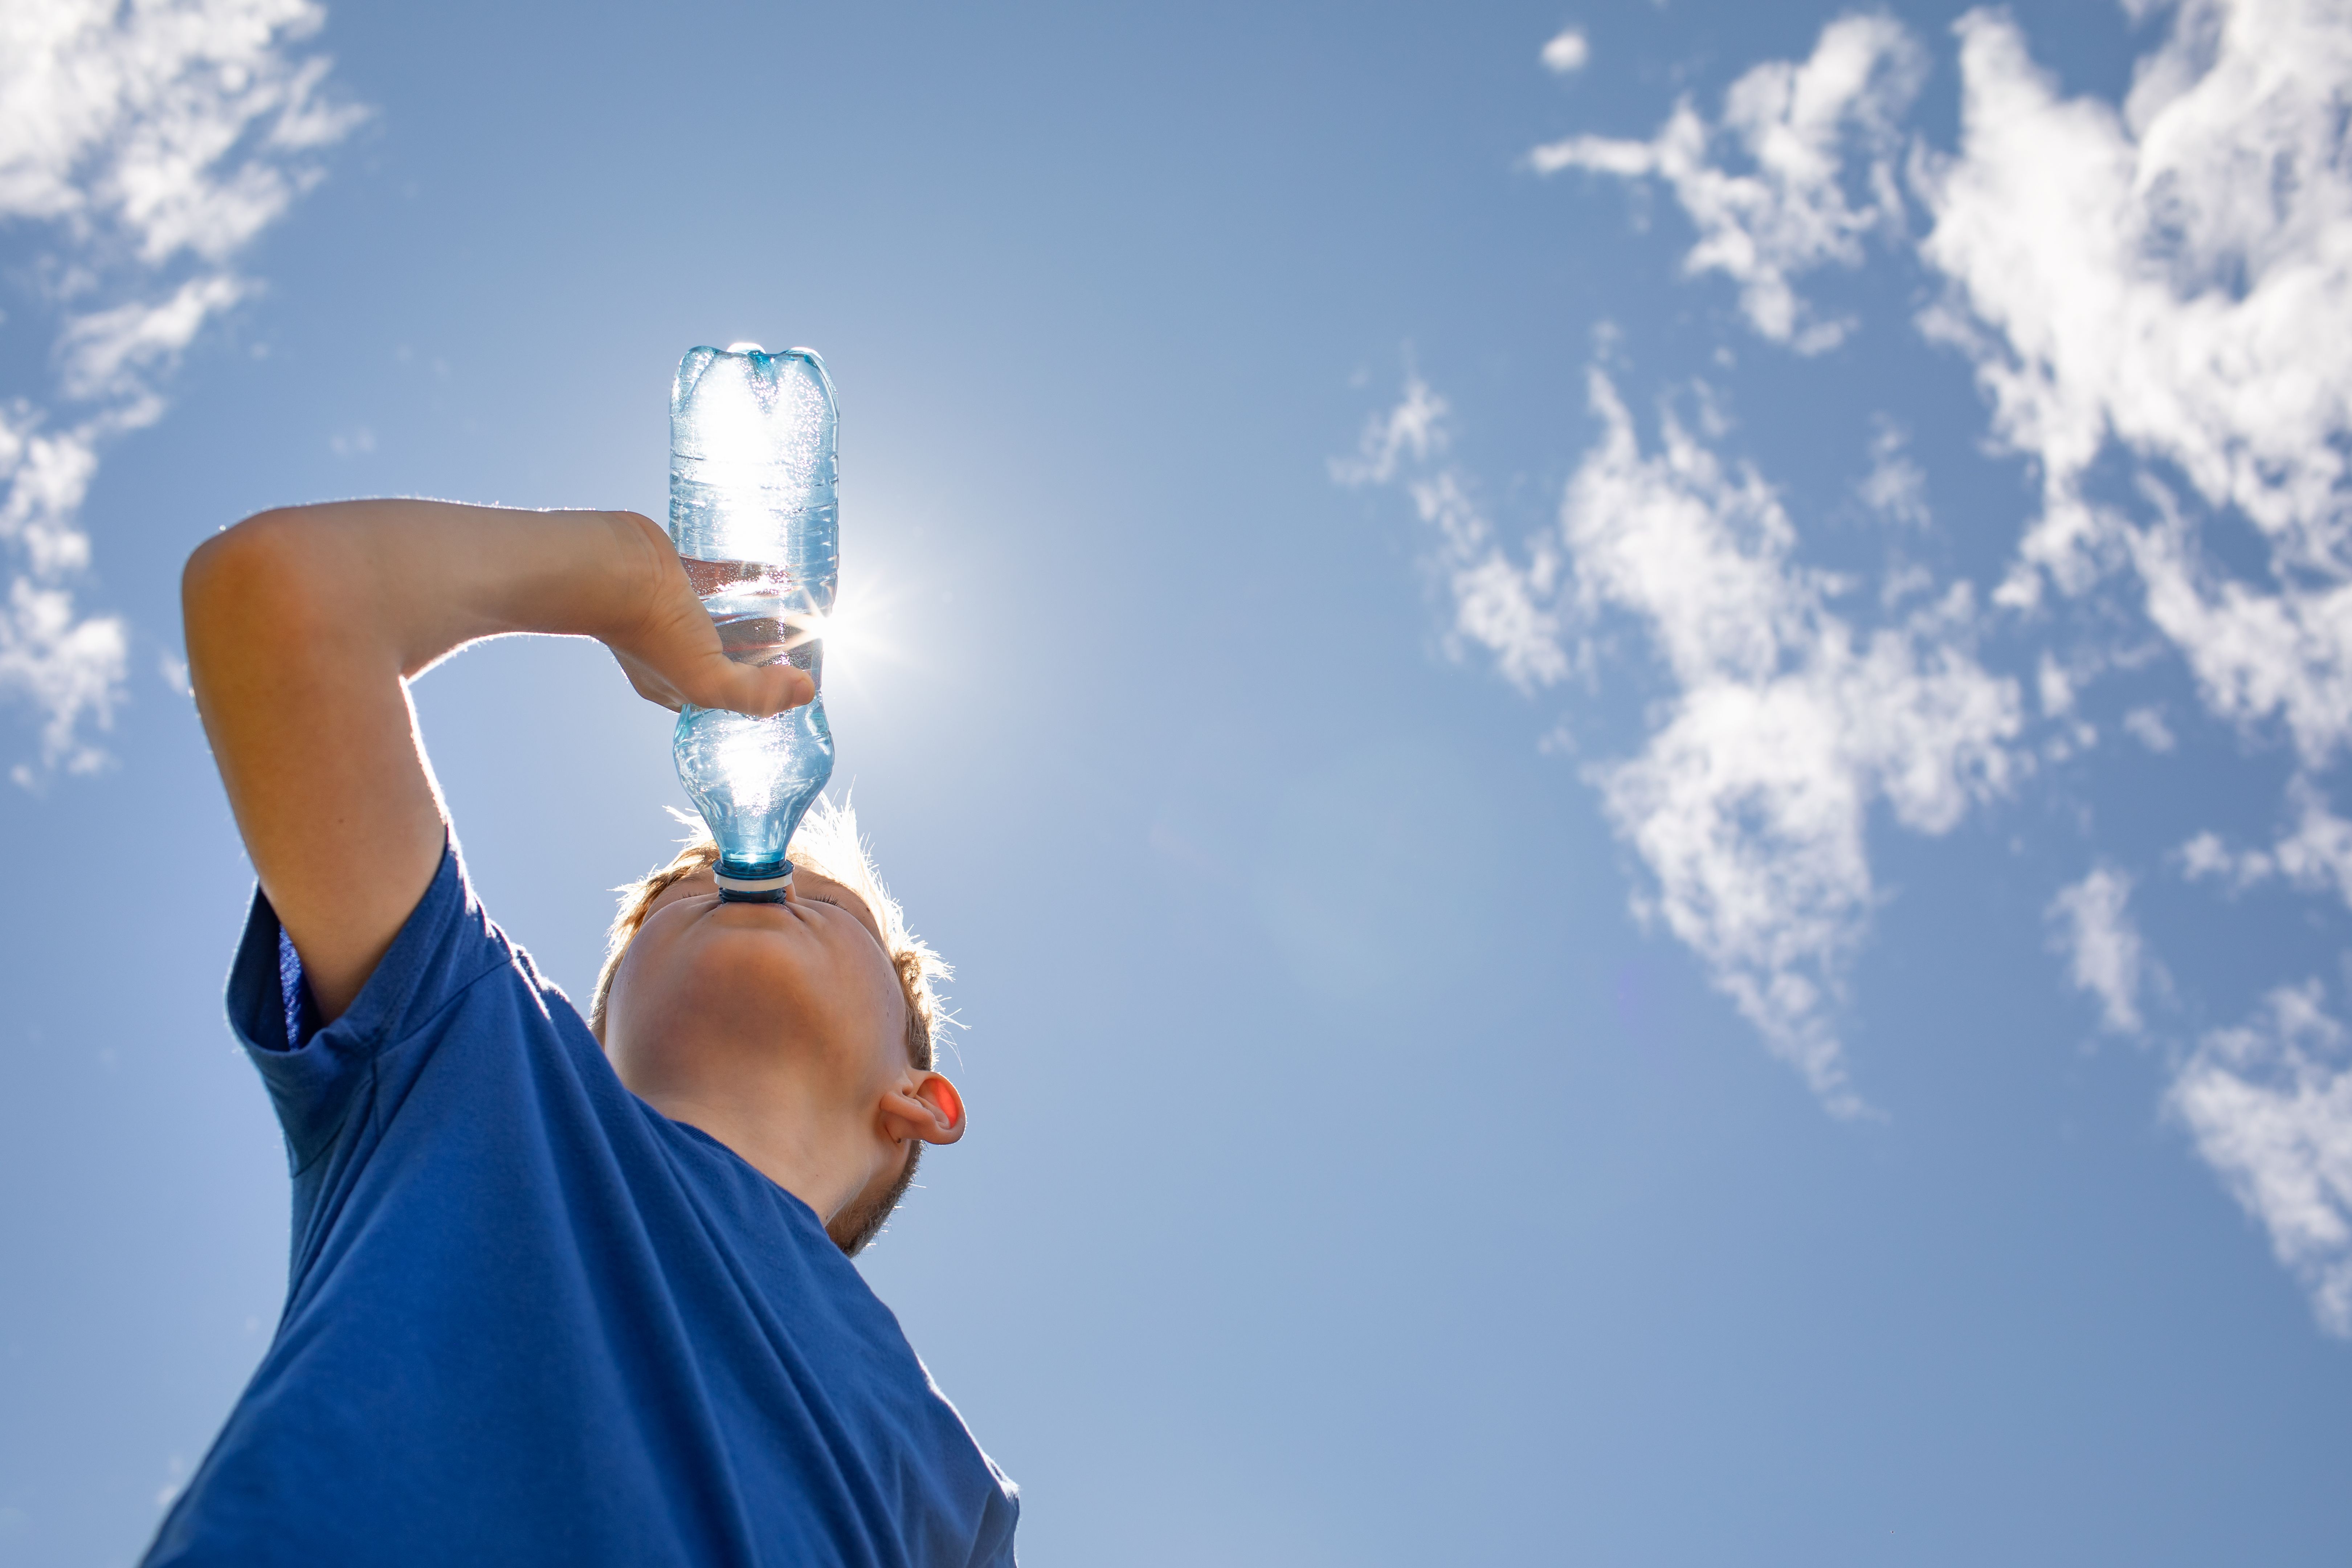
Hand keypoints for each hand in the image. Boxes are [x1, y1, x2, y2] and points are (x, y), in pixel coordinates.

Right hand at [600, 514, 814, 716]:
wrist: (612, 568)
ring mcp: (673, 611)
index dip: (759, 694)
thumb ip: (757, 693)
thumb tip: (804, 691)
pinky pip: (721, 576)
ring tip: (798, 606)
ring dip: (758, 613)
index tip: (795, 680)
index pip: (724, 698)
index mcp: (674, 684)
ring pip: (727, 616)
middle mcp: (671, 649)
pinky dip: (748, 575)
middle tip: (807, 640)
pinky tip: (778, 571)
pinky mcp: (679, 574)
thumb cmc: (652, 629)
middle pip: (730, 656)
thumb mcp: (707, 681)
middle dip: (764, 652)